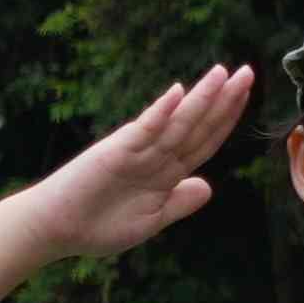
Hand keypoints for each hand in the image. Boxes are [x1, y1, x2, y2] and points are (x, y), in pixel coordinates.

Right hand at [25, 69, 259, 264]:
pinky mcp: (115, 152)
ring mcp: (136, 151)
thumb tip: (207, 187)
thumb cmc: (97, 225)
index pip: (205, 139)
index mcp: (166, 171)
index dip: (227, 119)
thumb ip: (178, 202)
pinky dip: (161, 112)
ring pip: (177, 122)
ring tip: (222, 73)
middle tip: (248, 72)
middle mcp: (155, 155)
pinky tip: (178, 92)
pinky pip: (144, 130)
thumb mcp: (151, 220)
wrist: (55, 229)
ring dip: (201, 98)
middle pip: (197, 125)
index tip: (246, 95)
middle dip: (224, 100)